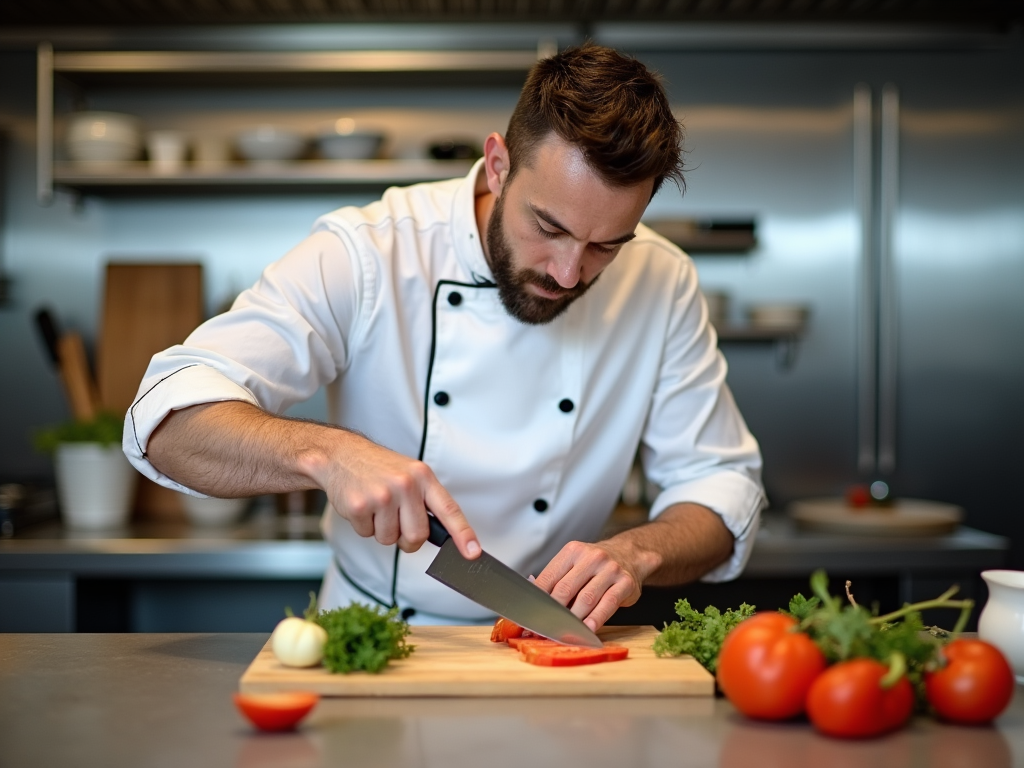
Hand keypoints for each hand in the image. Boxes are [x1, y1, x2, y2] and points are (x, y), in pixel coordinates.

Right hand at [304, 430, 480, 558]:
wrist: (341, 455)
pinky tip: (362, 506)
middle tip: (396, 522)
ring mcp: (382, 495)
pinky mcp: (359, 506)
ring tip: (376, 506)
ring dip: (382, 530)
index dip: (463, 534)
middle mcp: (405, 485)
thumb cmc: (379, 468)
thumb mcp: (410, 474)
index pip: (449, 510)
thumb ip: (425, 501)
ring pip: (390, 539)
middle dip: (407, 538)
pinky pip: (368, 535)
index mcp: (423, 477)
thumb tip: (442, 535)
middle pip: (417, 536)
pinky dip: (364, 526)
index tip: (473, 554)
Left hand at [532, 539, 652, 631]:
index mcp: (572, 551)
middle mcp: (591, 557)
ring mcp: (610, 569)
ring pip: (586, 599)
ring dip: (573, 619)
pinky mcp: (625, 583)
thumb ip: (556, 580)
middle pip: (565, 589)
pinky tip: (588, 629)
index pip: (549, 578)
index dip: (537, 601)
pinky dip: (595, 619)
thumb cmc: (594, 566)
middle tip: (545, 629)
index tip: (530, 617)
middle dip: (553, 613)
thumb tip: (533, 603)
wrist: (629, 555)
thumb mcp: (574, 564)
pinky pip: (607, 604)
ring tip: (564, 633)